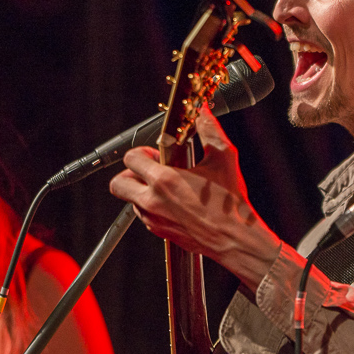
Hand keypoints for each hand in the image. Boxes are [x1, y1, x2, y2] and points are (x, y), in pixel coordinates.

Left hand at [108, 111, 281, 289]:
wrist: (236, 240)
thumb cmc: (230, 203)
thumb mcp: (223, 159)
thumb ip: (210, 131)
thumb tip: (203, 113)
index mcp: (164, 180)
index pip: (131, 158)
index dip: (141, 153)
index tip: (156, 155)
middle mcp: (152, 201)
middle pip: (118, 183)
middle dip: (130, 174)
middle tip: (150, 171)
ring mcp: (153, 219)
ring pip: (131, 200)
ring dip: (142, 191)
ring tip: (167, 188)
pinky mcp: (159, 232)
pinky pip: (144, 216)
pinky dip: (153, 207)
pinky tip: (176, 203)